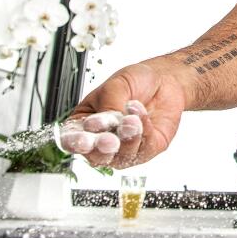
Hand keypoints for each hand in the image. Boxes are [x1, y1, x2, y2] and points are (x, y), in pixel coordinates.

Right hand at [60, 60, 186, 168]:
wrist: (165, 80)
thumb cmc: (135, 82)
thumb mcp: (116, 85)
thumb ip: (109, 105)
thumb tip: (106, 122)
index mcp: (84, 124)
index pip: (71, 140)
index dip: (75, 143)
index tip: (84, 140)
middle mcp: (101, 141)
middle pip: (96, 157)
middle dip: (103, 147)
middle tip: (110, 138)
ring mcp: (123, 149)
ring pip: (121, 157)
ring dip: (127, 138)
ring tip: (132, 118)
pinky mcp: (145, 151)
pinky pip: (143, 150)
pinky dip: (144, 132)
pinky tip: (141, 115)